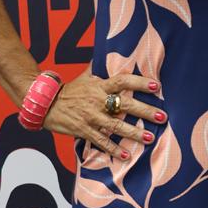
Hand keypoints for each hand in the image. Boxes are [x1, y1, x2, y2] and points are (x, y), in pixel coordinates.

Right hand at [44, 69, 164, 159]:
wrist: (45, 103)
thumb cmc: (69, 90)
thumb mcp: (85, 77)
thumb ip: (99, 68)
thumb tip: (110, 52)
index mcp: (99, 86)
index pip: (123, 81)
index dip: (140, 83)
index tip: (156, 87)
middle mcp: (97, 100)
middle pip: (125, 105)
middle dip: (145, 111)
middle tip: (162, 117)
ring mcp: (91, 116)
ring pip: (115, 125)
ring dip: (133, 133)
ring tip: (149, 138)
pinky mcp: (83, 130)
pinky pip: (101, 141)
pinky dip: (113, 149)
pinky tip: (126, 155)